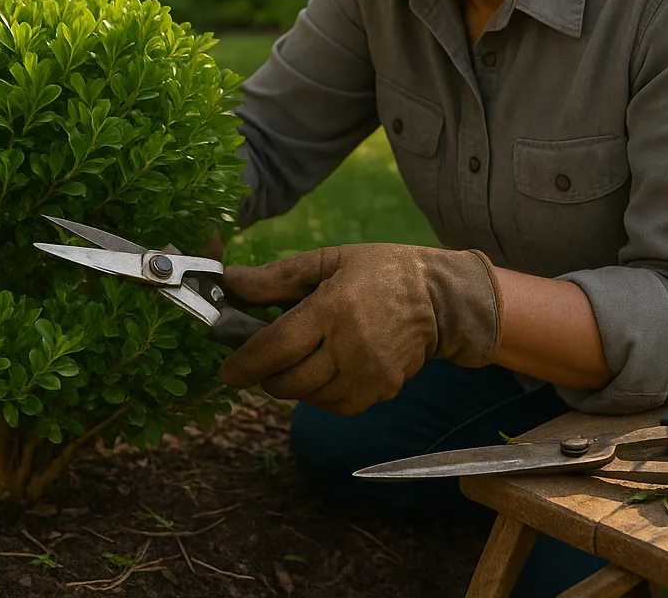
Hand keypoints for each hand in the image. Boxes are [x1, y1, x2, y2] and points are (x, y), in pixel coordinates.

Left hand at [217, 243, 503, 415]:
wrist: (440, 299)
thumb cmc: (379, 272)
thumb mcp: (328, 261)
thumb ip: (275, 277)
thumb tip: (229, 283)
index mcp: (334, 307)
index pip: (277, 346)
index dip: (245, 363)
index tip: (227, 371)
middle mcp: (351, 345)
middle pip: (289, 380)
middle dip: (266, 376)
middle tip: (263, 360)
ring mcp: (369, 373)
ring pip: (310, 397)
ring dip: (293, 385)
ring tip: (299, 359)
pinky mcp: (382, 390)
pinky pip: (336, 406)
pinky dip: (320, 395)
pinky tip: (324, 372)